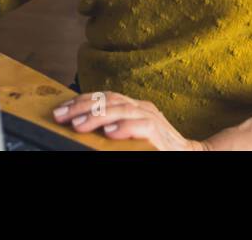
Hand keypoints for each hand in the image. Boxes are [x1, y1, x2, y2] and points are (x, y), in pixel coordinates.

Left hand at [51, 90, 205, 150]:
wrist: (190, 155)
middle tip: (61, 116)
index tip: (61, 110)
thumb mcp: (130, 134)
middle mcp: (142, 107)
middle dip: (82, 106)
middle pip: (109, 99)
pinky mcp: (160, 133)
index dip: (81, 100)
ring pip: (122, 110)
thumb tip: (80, 126)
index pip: (104, 96)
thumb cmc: (156, 147)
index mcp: (133, 106)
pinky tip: (110, 132)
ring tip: (78, 125)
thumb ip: (111, 128)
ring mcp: (152, 118)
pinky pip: (142, 126)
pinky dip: (125, 128)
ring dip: (98, 117)